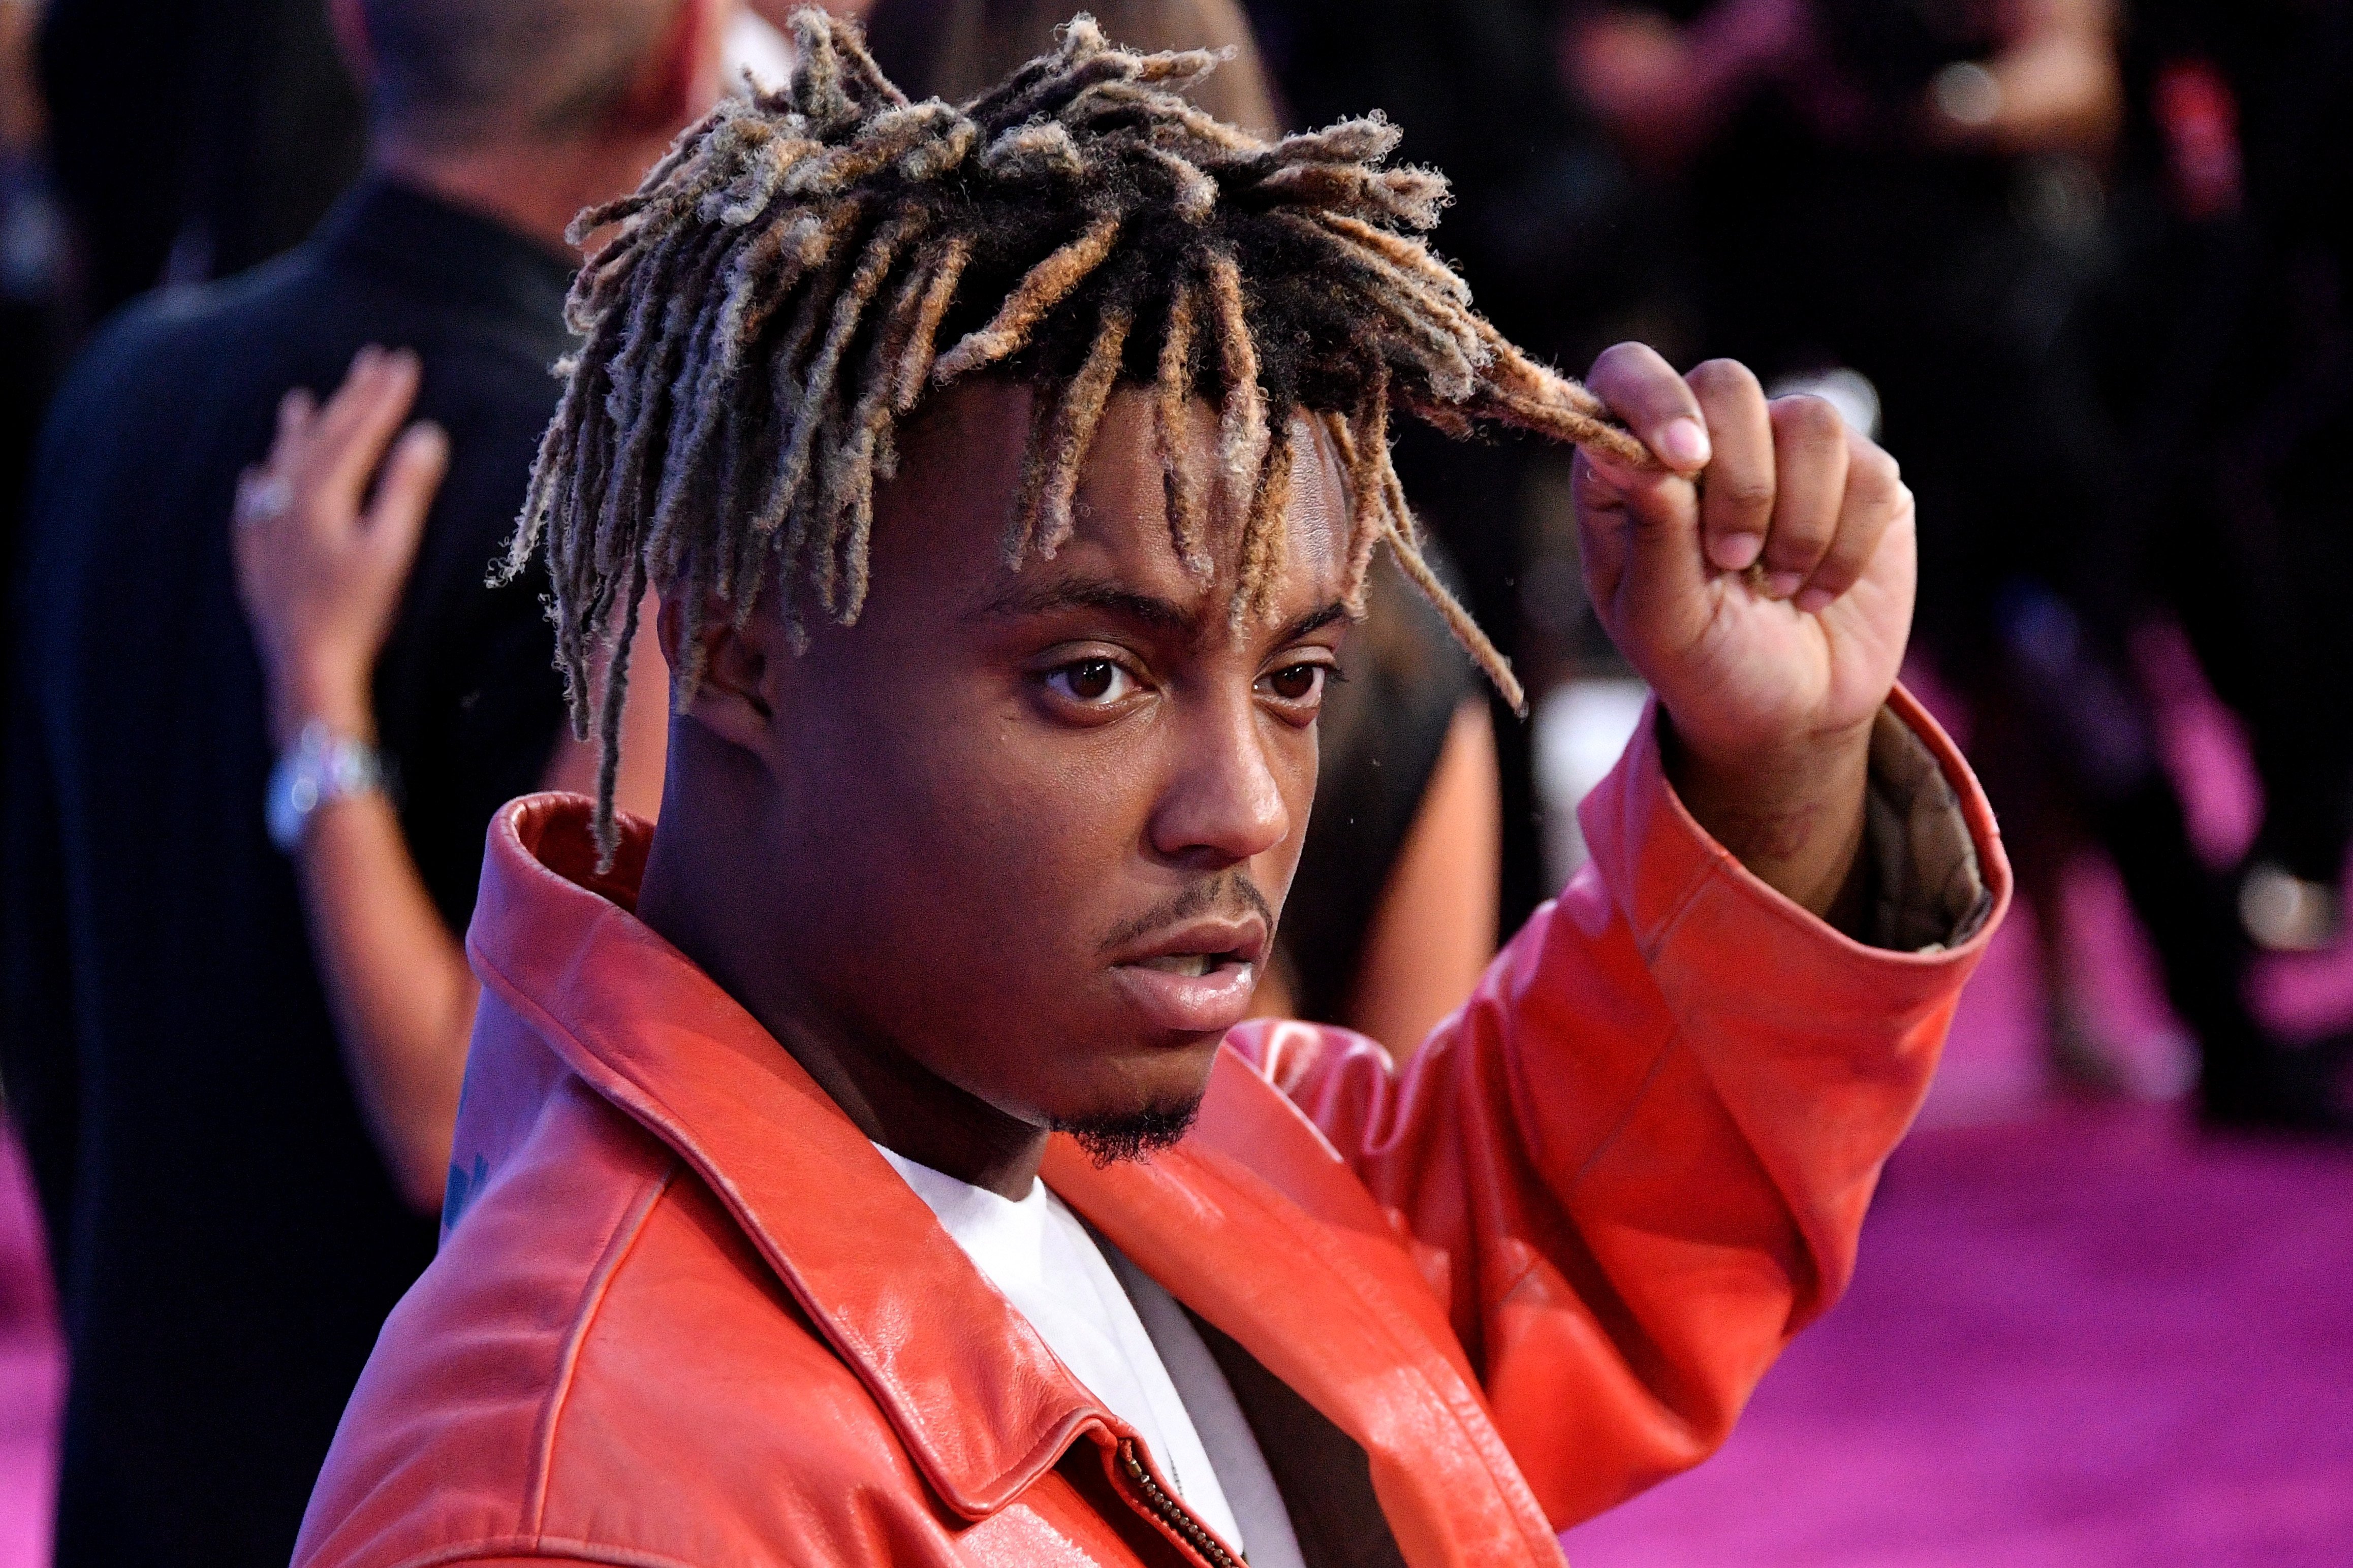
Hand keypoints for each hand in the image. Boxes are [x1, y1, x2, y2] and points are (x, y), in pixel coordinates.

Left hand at [233, 346, 448, 748]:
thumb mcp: (393, 550)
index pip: (358, 432)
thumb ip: (407, 490)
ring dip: (297, 430)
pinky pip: (252, 506)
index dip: (384, 396)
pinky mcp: (257, 560)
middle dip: (350, 398)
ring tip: (302, 399)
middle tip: (372, 361)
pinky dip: (260, 483)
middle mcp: (286, 502)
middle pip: (321, 437)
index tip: (405, 362)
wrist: (308, 669)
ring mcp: (266, 530)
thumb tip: (427, 435)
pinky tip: (257, 477)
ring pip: (281, 464)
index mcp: (322, 495)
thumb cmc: (360, 614)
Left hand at [1572, 345, 1914, 917]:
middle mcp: (1709, 438)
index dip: (1654, 399)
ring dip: (1798, 520)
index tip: (1683, 460)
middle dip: (1740, 482)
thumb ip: (1653, 535)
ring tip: (1776, 585)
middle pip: (1728, 385)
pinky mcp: (1862, 476)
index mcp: (1633, 464)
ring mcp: (1788, 450)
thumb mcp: (1662, 620)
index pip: (1626, 373)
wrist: (1787, 713)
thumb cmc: (1703, 664)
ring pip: (1812, 420)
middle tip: (1733, 561)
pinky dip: (1846, 545)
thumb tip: (1645, 454)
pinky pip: (1872, 471)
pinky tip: (1817, 590)